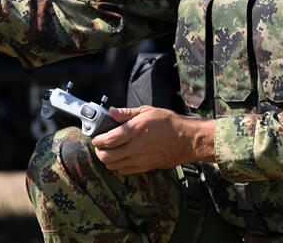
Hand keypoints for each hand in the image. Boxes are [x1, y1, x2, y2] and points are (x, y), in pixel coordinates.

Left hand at [91, 106, 215, 175]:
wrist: (187, 140)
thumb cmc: (169, 123)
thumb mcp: (148, 111)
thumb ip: (127, 112)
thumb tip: (112, 111)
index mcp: (135, 130)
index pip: (107, 140)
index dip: (97, 140)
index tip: (95, 137)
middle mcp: (135, 147)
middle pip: (107, 156)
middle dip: (99, 151)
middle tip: (99, 145)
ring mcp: (140, 159)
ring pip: (113, 166)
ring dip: (107, 160)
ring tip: (108, 151)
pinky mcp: (146, 167)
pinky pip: (125, 171)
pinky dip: (118, 166)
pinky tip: (120, 158)